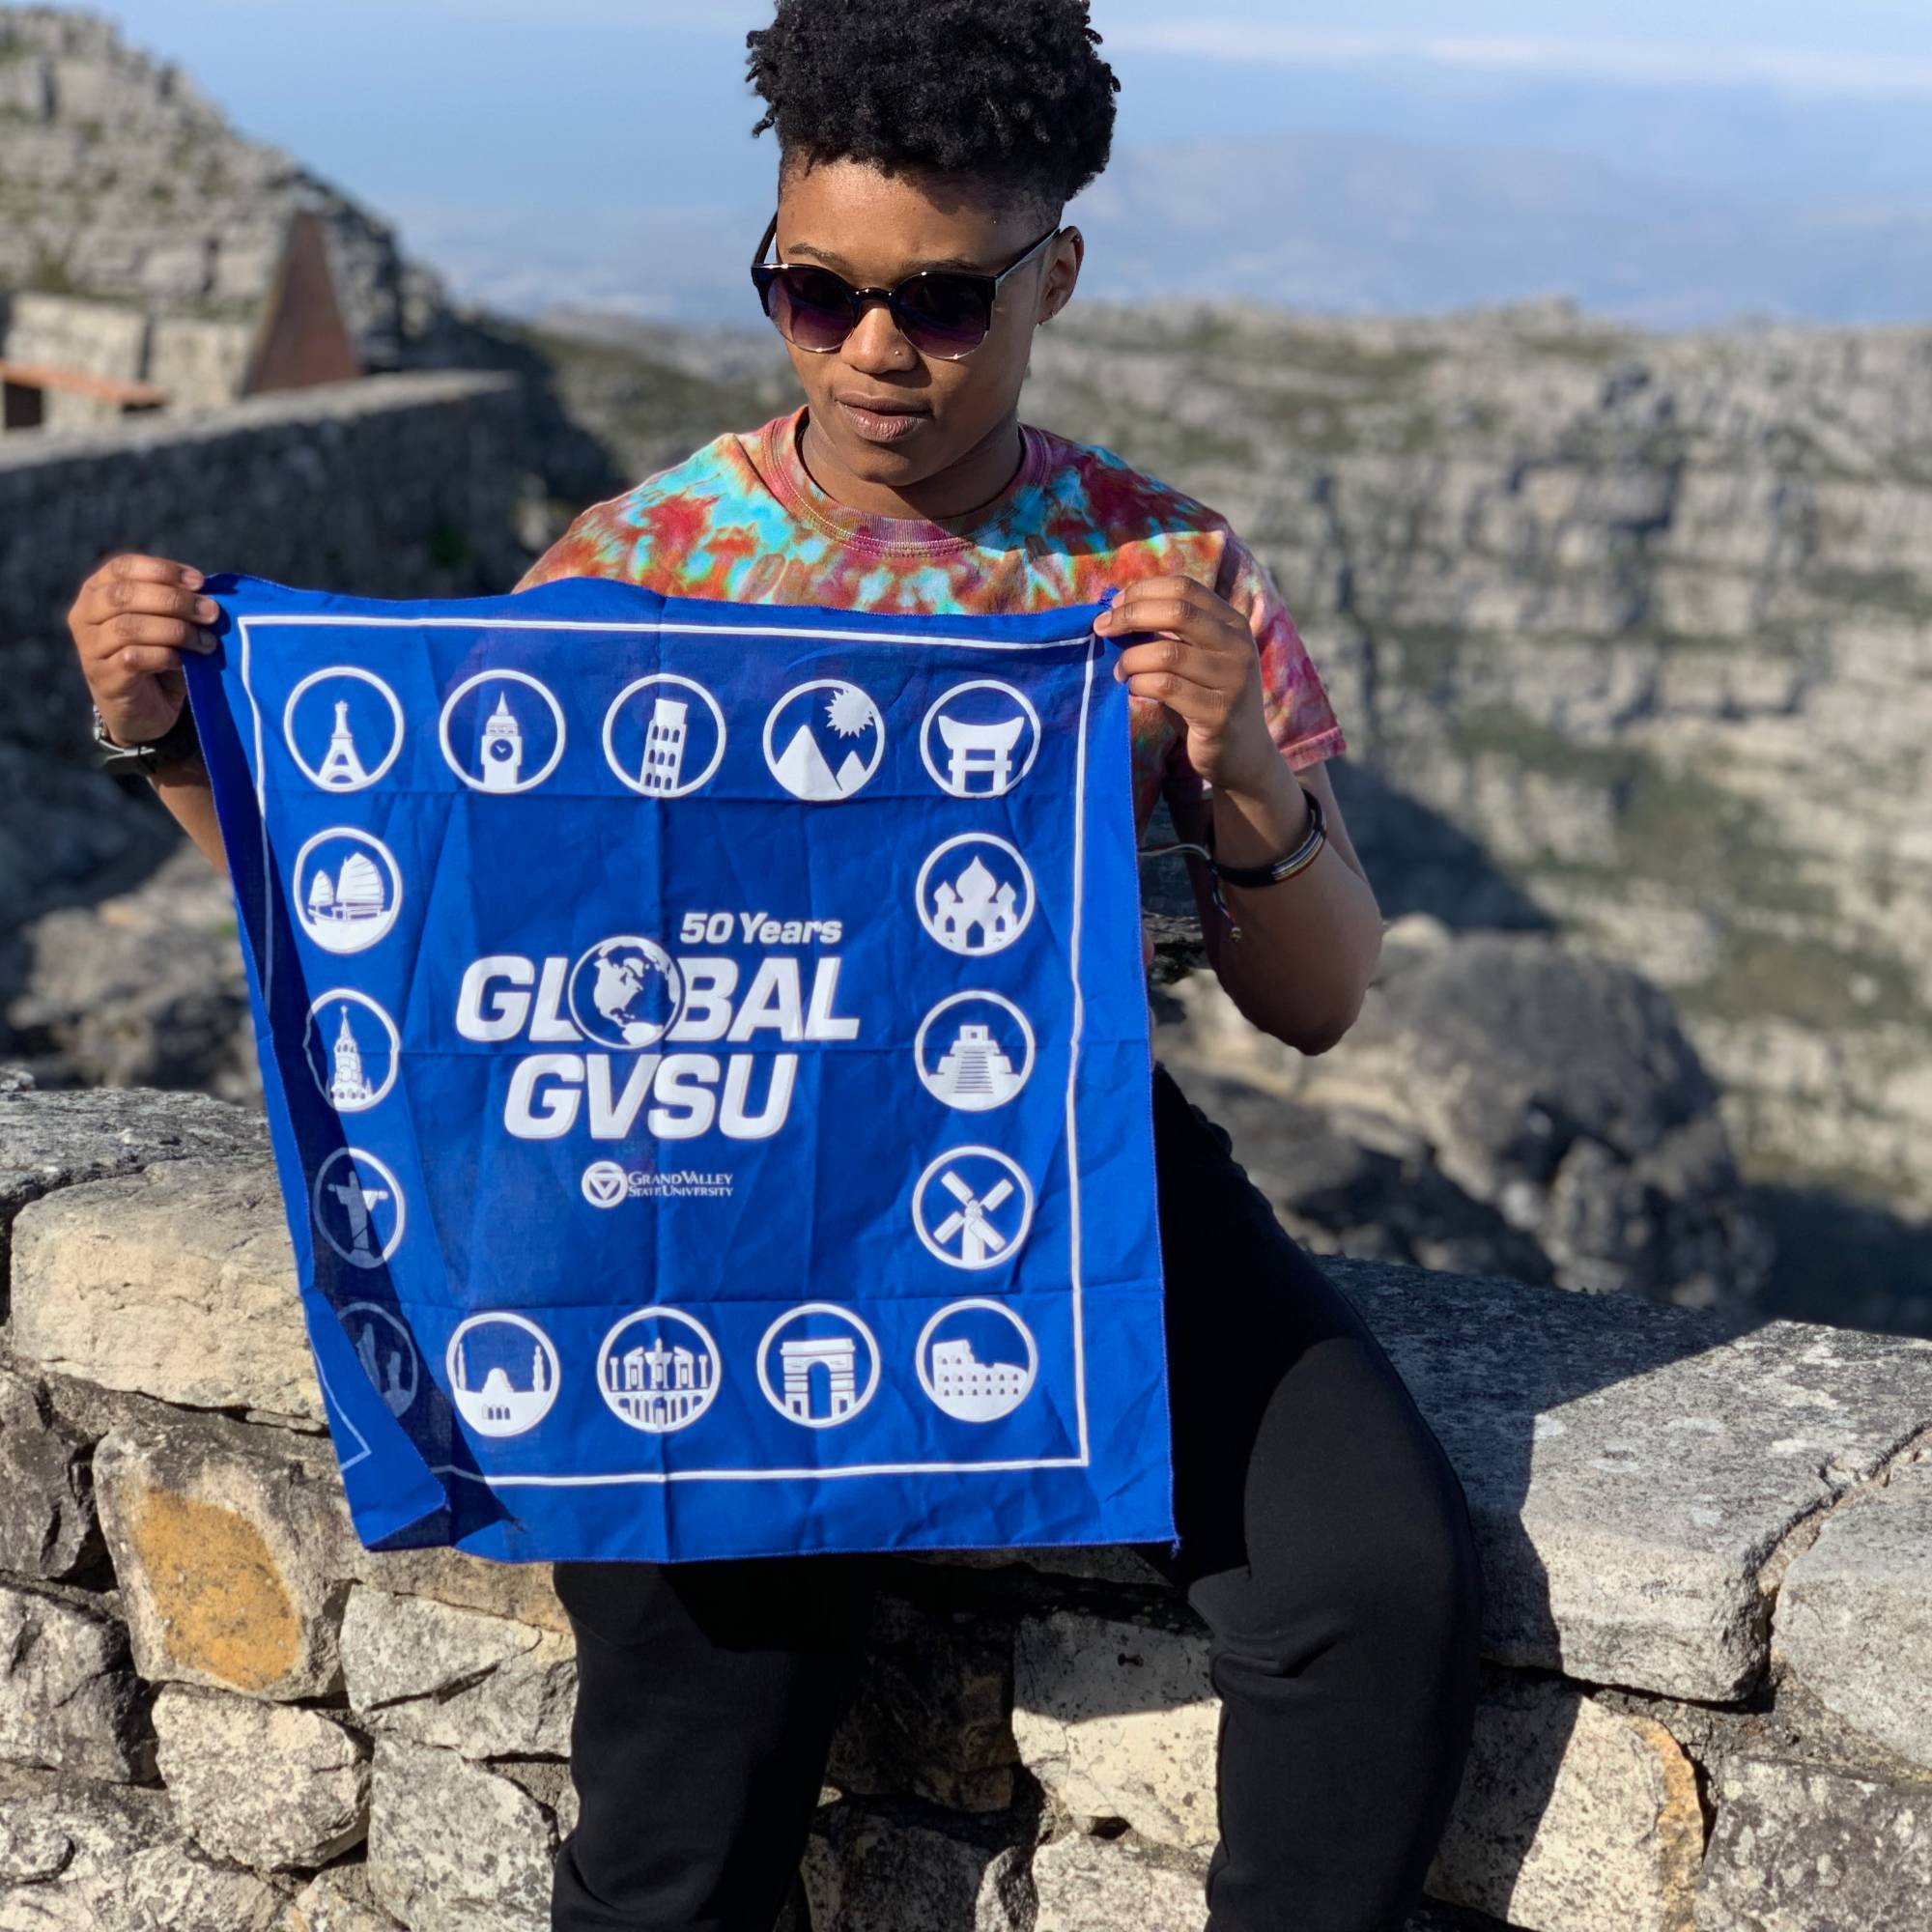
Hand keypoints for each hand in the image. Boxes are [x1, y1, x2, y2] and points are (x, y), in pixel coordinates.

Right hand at [68, 554, 216, 747]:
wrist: (144, 712)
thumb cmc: (157, 658)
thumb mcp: (165, 623)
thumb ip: (177, 605)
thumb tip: (208, 595)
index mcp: (97, 591)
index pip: (123, 567)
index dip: (162, 570)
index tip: (199, 582)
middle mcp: (85, 616)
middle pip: (125, 595)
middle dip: (174, 600)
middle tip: (210, 612)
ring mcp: (89, 647)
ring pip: (130, 627)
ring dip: (176, 630)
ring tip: (207, 641)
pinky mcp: (104, 676)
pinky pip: (135, 658)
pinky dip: (167, 656)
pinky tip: (187, 660)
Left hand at [1095, 575, 1280, 799]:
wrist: (1242, 754)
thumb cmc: (1206, 699)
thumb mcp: (1196, 658)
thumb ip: (1169, 633)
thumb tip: (1117, 609)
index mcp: (1232, 623)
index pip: (1185, 587)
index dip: (1144, 591)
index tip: (1115, 605)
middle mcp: (1238, 646)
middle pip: (1177, 611)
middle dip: (1130, 616)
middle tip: (1102, 629)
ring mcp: (1232, 680)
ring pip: (1167, 653)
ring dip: (1131, 659)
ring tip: (1120, 671)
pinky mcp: (1218, 713)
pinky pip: (1166, 688)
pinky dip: (1140, 684)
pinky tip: (1133, 689)